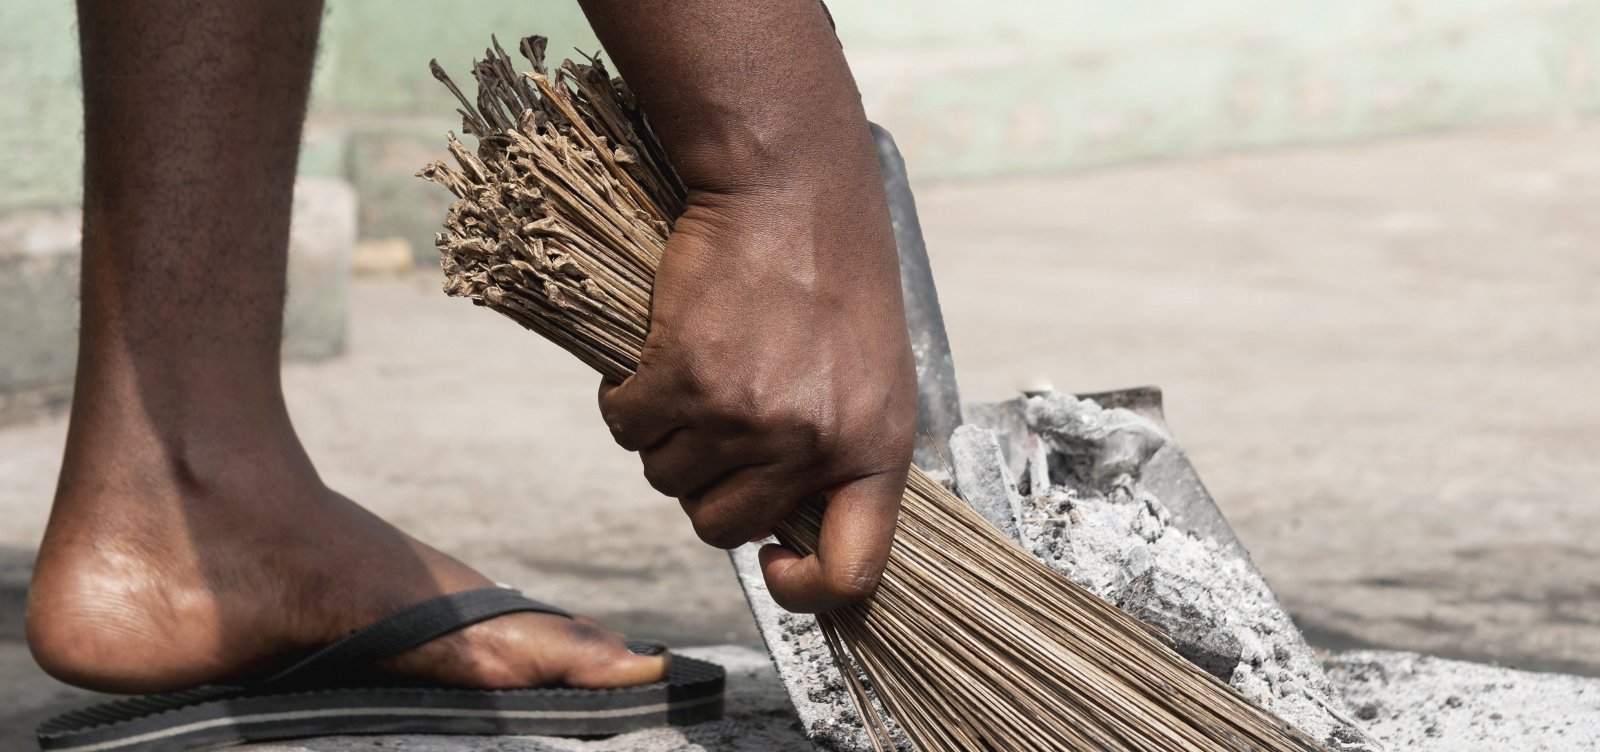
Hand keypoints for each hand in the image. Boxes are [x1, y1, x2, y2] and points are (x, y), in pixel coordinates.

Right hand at [598, 165, 916, 613]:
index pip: (853, 573)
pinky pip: (628, 428)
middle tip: (715, 422)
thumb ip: (841, 449)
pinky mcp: (685, 378)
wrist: (788, 182)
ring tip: (694, 369)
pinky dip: (627, 399)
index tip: (772, 561)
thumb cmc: (831, 268)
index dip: (805, 589)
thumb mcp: (872, 371)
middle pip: (722, 528)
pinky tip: (654, 354)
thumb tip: (787, 523)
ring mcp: (748, 416)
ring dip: (665, 434)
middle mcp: (814, 443)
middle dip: (705, 486)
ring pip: (667, 477)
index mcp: (876, 447)